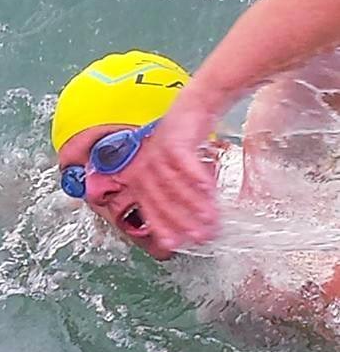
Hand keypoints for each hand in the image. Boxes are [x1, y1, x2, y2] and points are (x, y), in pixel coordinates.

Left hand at [126, 87, 219, 255]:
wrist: (194, 108)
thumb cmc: (186, 144)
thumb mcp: (175, 172)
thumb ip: (177, 196)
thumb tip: (194, 226)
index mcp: (141, 177)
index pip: (149, 208)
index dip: (161, 227)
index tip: (174, 244)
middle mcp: (145, 166)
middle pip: (161, 199)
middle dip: (181, 220)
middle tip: (200, 235)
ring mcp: (157, 153)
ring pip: (173, 184)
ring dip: (192, 202)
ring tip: (210, 217)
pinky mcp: (173, 140)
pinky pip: (184, 162)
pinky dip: (196, 176)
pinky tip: (209, 188)